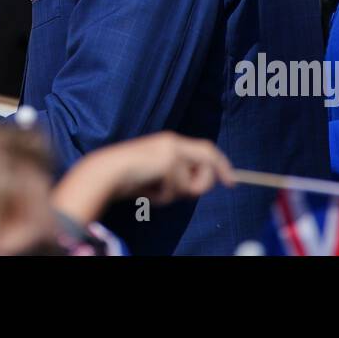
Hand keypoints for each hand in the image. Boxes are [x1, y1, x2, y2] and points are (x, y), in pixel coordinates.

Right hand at [52, 132, 234, 224]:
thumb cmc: (128, 178)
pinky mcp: (168, 161)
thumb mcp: (157, 175)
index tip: (231, 181)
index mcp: (170, 142)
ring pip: (192, 181)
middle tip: (182, 193)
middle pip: (208, 160)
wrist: (107, 172)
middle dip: (203, 182)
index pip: (205, 149)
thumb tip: (195, 188)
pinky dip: (164, 195)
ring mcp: (171, 150)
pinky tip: (147, 188)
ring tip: (154, 189)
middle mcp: (173, 142)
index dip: (221, 164)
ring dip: (176, 193)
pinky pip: (178, 188)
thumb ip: (176, 176)